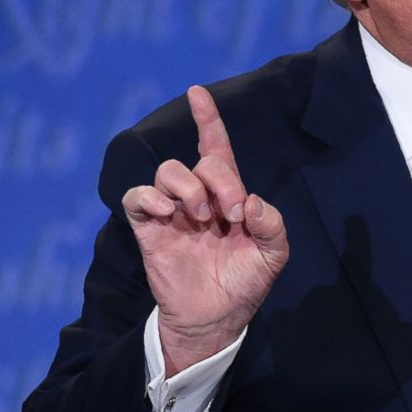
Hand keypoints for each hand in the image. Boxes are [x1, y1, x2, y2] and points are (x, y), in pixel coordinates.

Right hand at [122, 85, 289, 375]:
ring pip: (168, 171)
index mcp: (229, 196)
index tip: (197, 92)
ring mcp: (172, 212)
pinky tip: (167, 213)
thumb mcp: (273, 254)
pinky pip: (138, 198)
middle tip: (231, 214)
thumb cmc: (245, 283)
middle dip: (219, 180)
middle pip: (200, 161)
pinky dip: (149, 198)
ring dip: (188, 188)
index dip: (208, 120)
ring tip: (200, 217)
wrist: (216, 319)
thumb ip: (272, 224)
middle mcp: (198, 197)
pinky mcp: (149, 230)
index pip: (216, 148)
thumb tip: (250, 203)